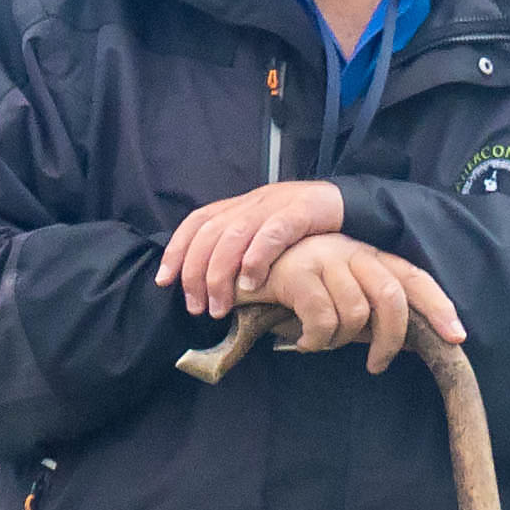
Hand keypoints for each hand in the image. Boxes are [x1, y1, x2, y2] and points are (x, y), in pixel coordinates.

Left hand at [158, 177, 344, 314]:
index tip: (164, 281)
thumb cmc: (299, 227)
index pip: (196, 223)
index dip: (176, 250)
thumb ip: (236, 250)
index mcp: (238, 206)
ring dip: (221, 274)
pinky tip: (251, 283)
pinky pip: (273, 233)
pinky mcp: (300, 213)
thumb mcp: (261, 233)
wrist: (344, 203)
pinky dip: (257, 258)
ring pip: (235, 235)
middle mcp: (250, 204)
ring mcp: (274, 206)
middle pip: (210, 234)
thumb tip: (205, 284)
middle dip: (196, 273)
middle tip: (196, 307)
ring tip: (220, 306)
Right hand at [257, 233, 469, 369]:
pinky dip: (314, 341)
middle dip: (391, 339)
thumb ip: (364, 313)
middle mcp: (349, 250)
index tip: (456, 337)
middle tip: (377, 365)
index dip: (438, 306)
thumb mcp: (331, 297)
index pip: (413, 277)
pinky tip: (297, 341)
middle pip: (391, 297)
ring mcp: (324, 258)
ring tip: (317, 342)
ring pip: (355, 314)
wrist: (232, 272)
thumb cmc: (285, 291)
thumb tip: (405, 342)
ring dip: (337, 341)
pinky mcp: (299, 272)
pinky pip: (323, 320)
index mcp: (365, 256)